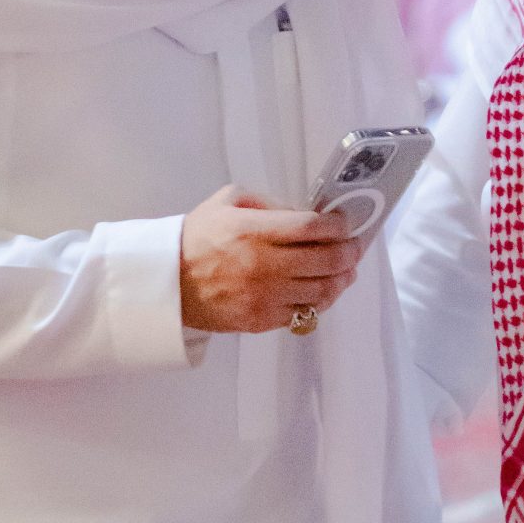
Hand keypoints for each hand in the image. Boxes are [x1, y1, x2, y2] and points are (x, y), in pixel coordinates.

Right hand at [179, 187, 359, 335]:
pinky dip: (320, 301)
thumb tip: (308, 216)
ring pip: (322, 291)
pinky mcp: (260, 321)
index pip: (313, 228)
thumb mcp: (230, 201)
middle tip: (355, 247)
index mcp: (253, 230)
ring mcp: (263, 297)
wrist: (167, 283)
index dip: (339, 226)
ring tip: (347, 271)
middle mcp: (262, 265)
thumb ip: (271, 204)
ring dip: (342, 279)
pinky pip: (304, 313)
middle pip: (326, 261)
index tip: (347, 224)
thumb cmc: (199, 237)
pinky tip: (323, 289)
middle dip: (349, 253)